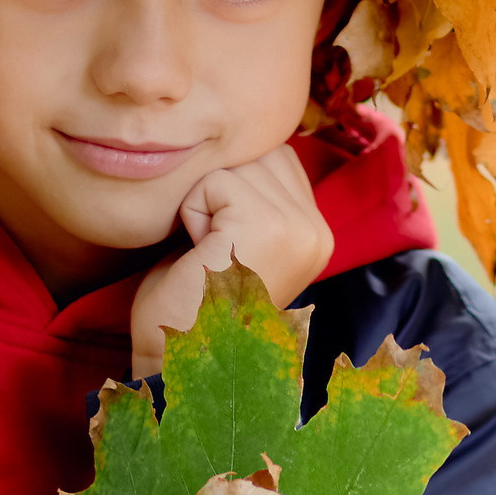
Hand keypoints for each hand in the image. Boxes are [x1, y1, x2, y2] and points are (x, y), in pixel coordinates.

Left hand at [129, 144, 332, 378]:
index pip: (273, 158)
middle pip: (253, 155)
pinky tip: (200, 255)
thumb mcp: (234, 236)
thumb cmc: (191, 300)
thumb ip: (253, 191)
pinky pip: (212, 182)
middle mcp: (318, 231)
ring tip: (207, 255)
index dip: (229, 191)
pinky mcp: (266, 228)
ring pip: (232, 166)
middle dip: (215, 196)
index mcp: (317, 233)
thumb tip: (244, 135)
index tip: (222, 246)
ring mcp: (298, 229)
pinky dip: (191, 214)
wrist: (176, 359)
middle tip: (212, 253)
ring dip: (201, 206)